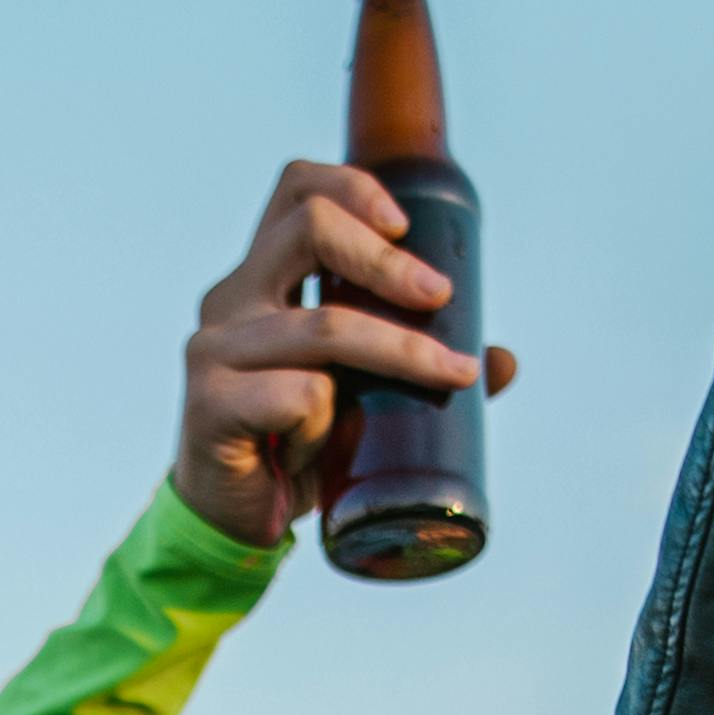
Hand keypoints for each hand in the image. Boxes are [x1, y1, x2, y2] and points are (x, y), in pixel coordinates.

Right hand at [173, 157, 517, 549]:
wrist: (232, 527)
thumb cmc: (296, 449)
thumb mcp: (358, 397)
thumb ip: (413, 369)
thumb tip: (503, 360)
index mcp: (261, 279)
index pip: (297, 190)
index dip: (354, 188)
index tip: (405, 226)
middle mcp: (231, 299)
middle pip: (311, 229)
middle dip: (388, 259)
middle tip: (439, 296)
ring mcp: (215, 349)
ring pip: (324, 326)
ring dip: (397, 353)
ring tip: (446, 379)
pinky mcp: (210, 405)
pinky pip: (298, 398)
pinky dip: (324, 427)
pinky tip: (314, 453)